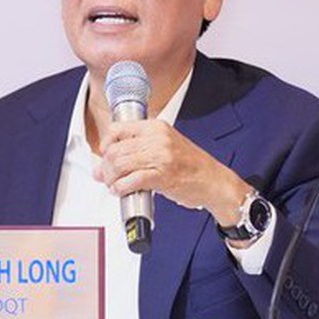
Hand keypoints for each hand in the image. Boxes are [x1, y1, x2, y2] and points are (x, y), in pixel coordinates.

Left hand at [93, 120, 250, 225]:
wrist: (214, 181)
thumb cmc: (191, 166)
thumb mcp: (165, 147)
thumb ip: (136, 153)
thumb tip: (103, 165)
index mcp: (156, 127)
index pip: (117, 129)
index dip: (105, 144)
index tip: (105, 155)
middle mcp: (157, 139)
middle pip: (115, 149)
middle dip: (105, 167)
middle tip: (105, 177)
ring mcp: (161, 157)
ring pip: (120, 164)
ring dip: (110, 179)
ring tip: (113, 185)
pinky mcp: (163, 176)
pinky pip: (131, 180)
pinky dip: (121, 188)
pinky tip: (121, 191)